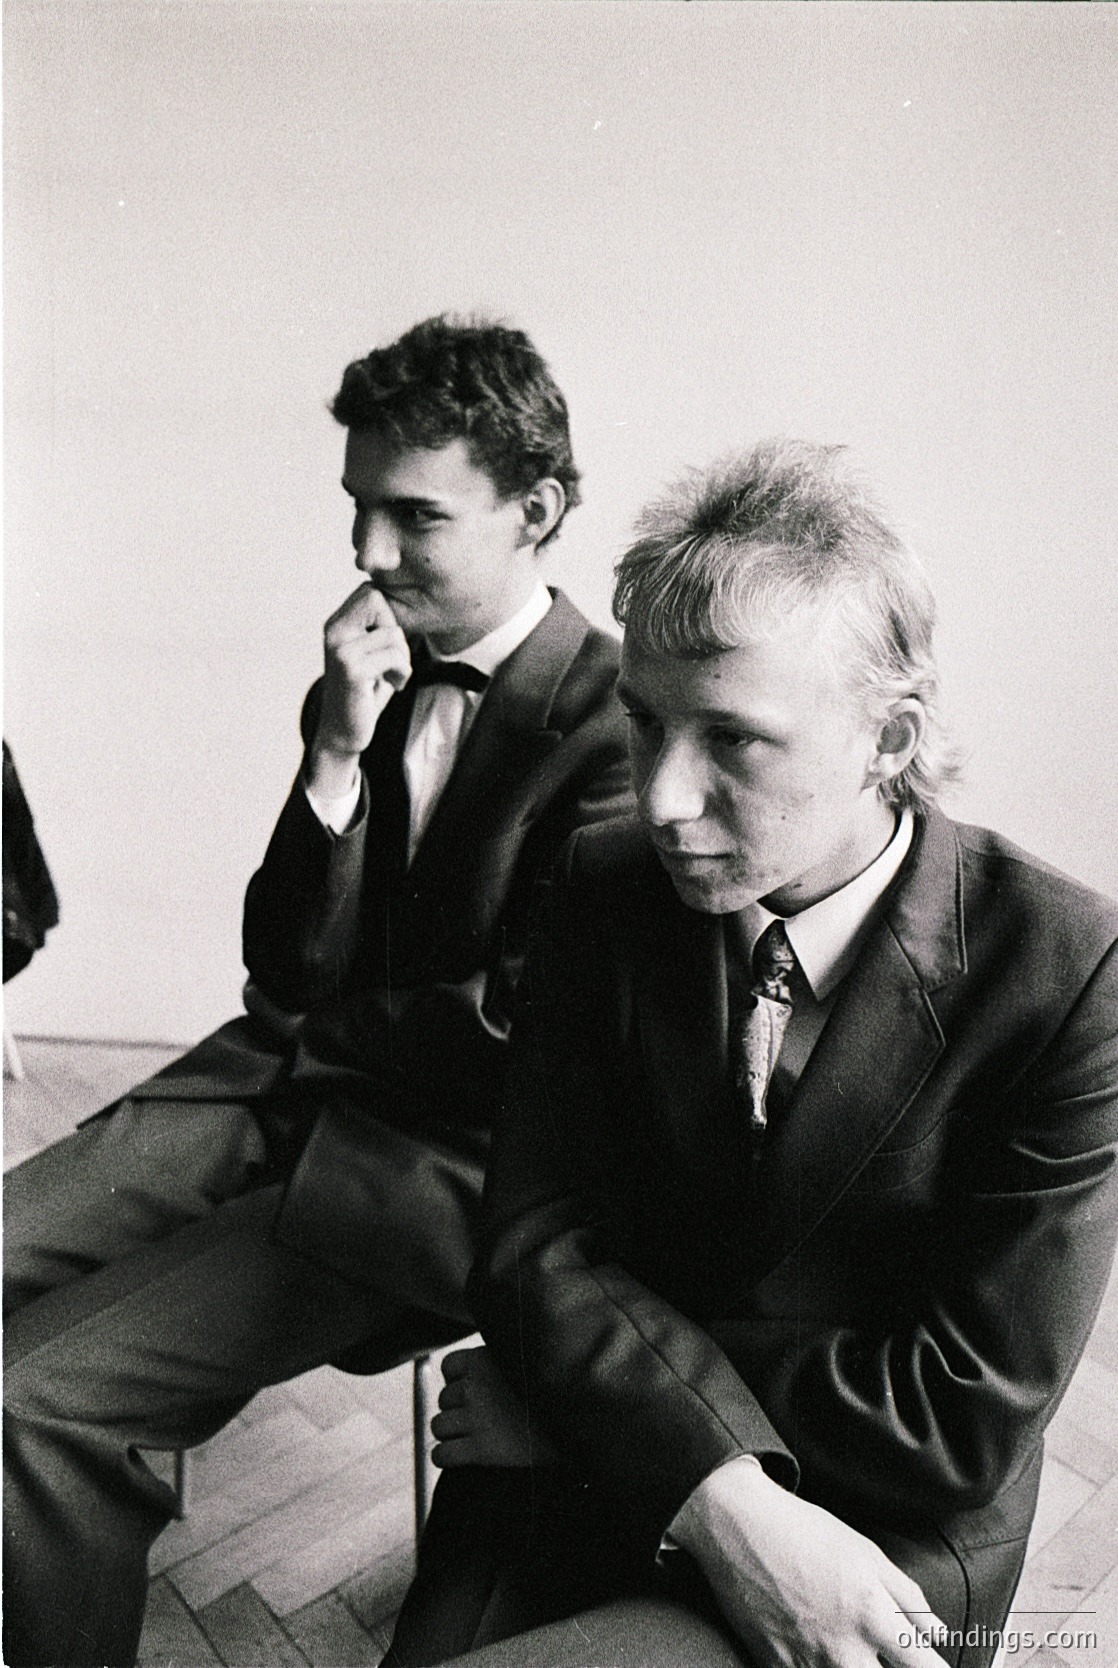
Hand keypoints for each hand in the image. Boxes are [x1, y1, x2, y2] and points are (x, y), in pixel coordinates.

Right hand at [306, 584, 411, 798]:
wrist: (342, 733)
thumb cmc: (364, 692)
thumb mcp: (369, 653)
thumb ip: (377, 627)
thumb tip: (403, 597)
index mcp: (336, 625)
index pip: (370, 592)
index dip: (388, 614)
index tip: (386, 644)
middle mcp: (333, 632)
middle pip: (377, 600)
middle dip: (395, 630)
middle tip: (393, 659)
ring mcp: (341, 650)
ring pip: (393, 633)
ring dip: (403, 657)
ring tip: (392, 675)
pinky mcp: (352, 670)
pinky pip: (394, 655)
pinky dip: (403, 672)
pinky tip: (393, 685)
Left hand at [430, 1346, 558, 1469]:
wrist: (575, 1421)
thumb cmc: (555, 1392)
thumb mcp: (530, 1360)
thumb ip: (505, 1359)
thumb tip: (491, 1364)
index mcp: (485, 1359)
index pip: (450, 1367)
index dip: (458, 1380)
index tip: (474, 1390)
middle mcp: (476, 1386)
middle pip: (444, 1399)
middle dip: (458, 1409)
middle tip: (480, 1418)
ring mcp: (476, 1417)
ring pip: (439, 1425)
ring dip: (450, 1433)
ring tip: (469, 1438)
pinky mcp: (481, 1448)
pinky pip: (442, 1454)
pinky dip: (445, 1456)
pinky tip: (457, 1458)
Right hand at [671, 1458, 948, 1667]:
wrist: (738, 1526)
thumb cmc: (804, 1532)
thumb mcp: (866, 1552)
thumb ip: (908, 1597)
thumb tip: (936, 1634)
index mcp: (871, 1614)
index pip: (922, 1666)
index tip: (936, 1666)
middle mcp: (842, 1647)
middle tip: (881, 1653)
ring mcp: (807, 1662)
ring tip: (848, 1651)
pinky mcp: (775, 1667)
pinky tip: (819, 1654)